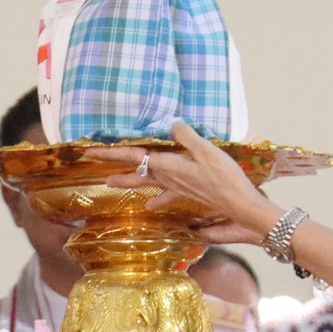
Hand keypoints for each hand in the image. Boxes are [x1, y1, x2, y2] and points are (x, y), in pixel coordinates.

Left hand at [92, 121, 282, 243]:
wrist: (241, 207)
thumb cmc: (226, 178)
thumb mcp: (207, 151)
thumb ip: (188, 137)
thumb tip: (172, 124)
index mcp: (169, 166)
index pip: (135, 156)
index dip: (112, 152)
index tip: (91, 150)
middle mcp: (169, 179)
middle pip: (135, 169)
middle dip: (113, 164)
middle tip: (92, 160)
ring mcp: (177, 188)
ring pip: (146, 182)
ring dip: (128, 181)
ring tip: (110, 183)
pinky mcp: (187, 195)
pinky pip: (166, 195)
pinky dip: (157, 198)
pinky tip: (149, 205)